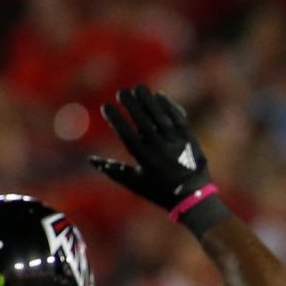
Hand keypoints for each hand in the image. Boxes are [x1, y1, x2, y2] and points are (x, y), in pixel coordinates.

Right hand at [88, 84, 213, 210]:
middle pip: (142, 121)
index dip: (115, 119)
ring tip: (138, 87)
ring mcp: (176, 142)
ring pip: (160, 116)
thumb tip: (91, 159)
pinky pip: (178, 118)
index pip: (126, 134)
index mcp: (144, 158)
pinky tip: (159, 96)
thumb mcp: (135, 183)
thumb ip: (113, 170)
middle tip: (121, 91)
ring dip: (149, 100)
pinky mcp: (189, 138)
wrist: (194, 198)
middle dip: (131, 104)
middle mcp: (159, 148)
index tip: (106, 106)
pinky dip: (169, 106)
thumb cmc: (160, 192)